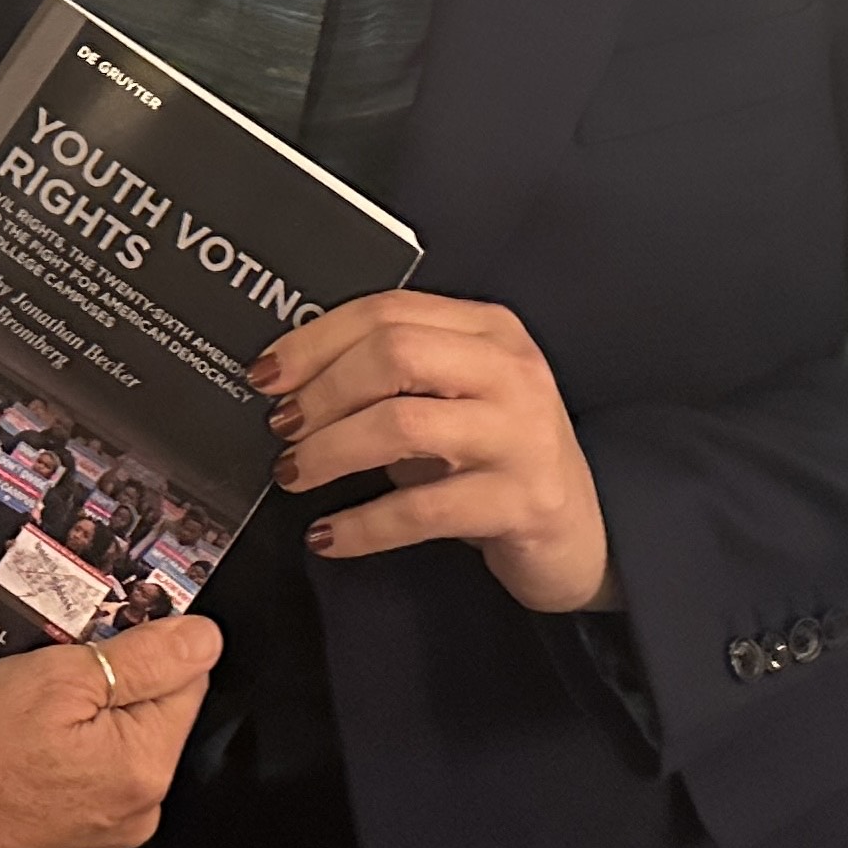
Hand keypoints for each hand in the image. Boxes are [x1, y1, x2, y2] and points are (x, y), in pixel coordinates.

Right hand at [0, 614, 221, 847]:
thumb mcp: (61, 676)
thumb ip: (145, 657)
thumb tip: (204, 639)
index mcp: (148, 768)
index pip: (187, 678)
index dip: (144, 644)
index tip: (95, 638)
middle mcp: (138, 811)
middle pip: (152, 714)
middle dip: (113, 683)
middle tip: (52, 671)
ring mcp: (102, 833)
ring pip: (116, 745)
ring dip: (86, 717)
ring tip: (30, 708)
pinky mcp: (68, 842)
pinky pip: (86, 778)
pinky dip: (64, 754)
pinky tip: (23, 743)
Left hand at [257, 290, 616, 614]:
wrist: (580, 535)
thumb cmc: (495, 460)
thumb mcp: (453, 399)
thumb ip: (394, 377)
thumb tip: (291, 381)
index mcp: (489, 329)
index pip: (387, 311)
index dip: (315, 341)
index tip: (266, 375)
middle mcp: (510, 370)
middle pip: (393, 354)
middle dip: (321, 391)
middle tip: (281, 428)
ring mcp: (521, 435)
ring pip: (402, 424)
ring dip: (331, 451)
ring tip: (293, 474)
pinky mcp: (523, 502)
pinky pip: (421, 509)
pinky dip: (361, 524)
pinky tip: (327, 536)